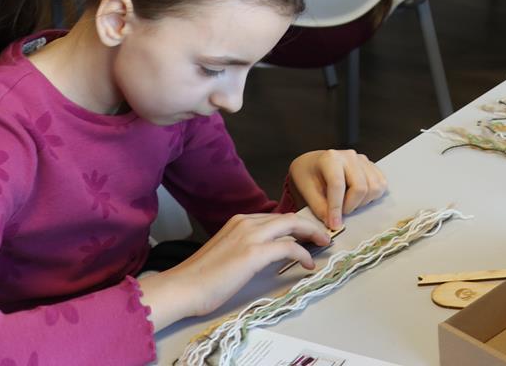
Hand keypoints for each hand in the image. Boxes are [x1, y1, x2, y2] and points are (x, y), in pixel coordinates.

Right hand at [138, 210, 331, 325]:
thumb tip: (268, 252)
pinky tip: (308, 263)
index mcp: (239, 221)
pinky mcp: (254, 253)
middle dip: (310, 225)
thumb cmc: (199, 277)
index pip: (276, 217)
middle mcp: (246, 222)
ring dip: (311, 235)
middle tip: (323, 236)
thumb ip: (246, 245)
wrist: (182, 288)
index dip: (295, 224)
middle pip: (289, 217)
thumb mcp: (227, 252)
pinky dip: (303, 254)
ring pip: (292, 226)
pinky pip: (289, 248)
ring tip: (322, 245)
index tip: (307, 233)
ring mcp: (250, 236)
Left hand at [288, 149, 388, 230]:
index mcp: (330, 159)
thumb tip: (333, 223)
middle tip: (340, 213)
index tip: (334, 225)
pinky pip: (382, 184)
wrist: (313, 163)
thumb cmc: (308, 174)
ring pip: (374, 187)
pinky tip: (359, 198)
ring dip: (363, 202)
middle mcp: (350, 156)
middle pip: (360, 187)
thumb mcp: (306, 190)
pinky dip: (373, 196)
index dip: (336, 208)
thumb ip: (319, 207)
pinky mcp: (372, 166)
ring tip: (348, 203)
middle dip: (350, 206)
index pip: (338, 185)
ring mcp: (363, 160)